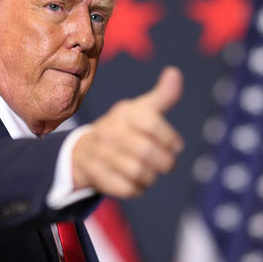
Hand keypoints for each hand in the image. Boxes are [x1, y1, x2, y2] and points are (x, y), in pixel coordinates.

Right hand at [72, 66, 183, 197]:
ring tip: (151, 173)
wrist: (86, 150)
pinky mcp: (95, 175)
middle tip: (167, 164)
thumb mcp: (142, 109)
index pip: (153, 124)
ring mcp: (100, 152)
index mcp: (125, 113)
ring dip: (151, 177)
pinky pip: (126, 188)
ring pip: (138, 172)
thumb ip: (163, 96)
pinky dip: (137, 189)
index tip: (176, 146)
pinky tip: (137, 183)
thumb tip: (175, 72)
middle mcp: (110, 130)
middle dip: (165, 162)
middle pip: (147, 152)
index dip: (170, 139)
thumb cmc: (124, 128)